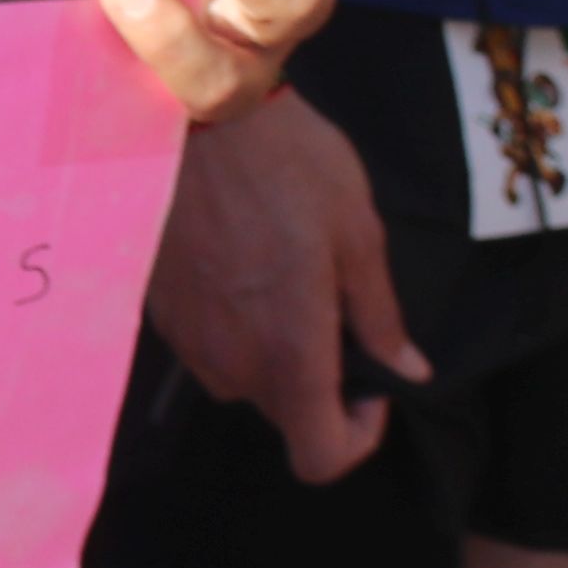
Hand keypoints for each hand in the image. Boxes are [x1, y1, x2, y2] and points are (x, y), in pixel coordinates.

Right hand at [146, 84, 424, 482]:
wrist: (190, 111)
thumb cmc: (289, 165)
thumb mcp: (358, 232)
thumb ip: (380, 314)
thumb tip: (408, 367)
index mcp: (291, 351)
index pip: (320, 456)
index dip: (358, 437)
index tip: (371, 384)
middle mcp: (233, 361)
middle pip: (283, 413)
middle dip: (316, 382)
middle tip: (334, 311)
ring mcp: (188, 337)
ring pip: (241, 378)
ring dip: (271, 352)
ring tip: (285, 279)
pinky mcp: (159, 308)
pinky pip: (206, 342)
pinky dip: (232, 323)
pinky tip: (242, 260)